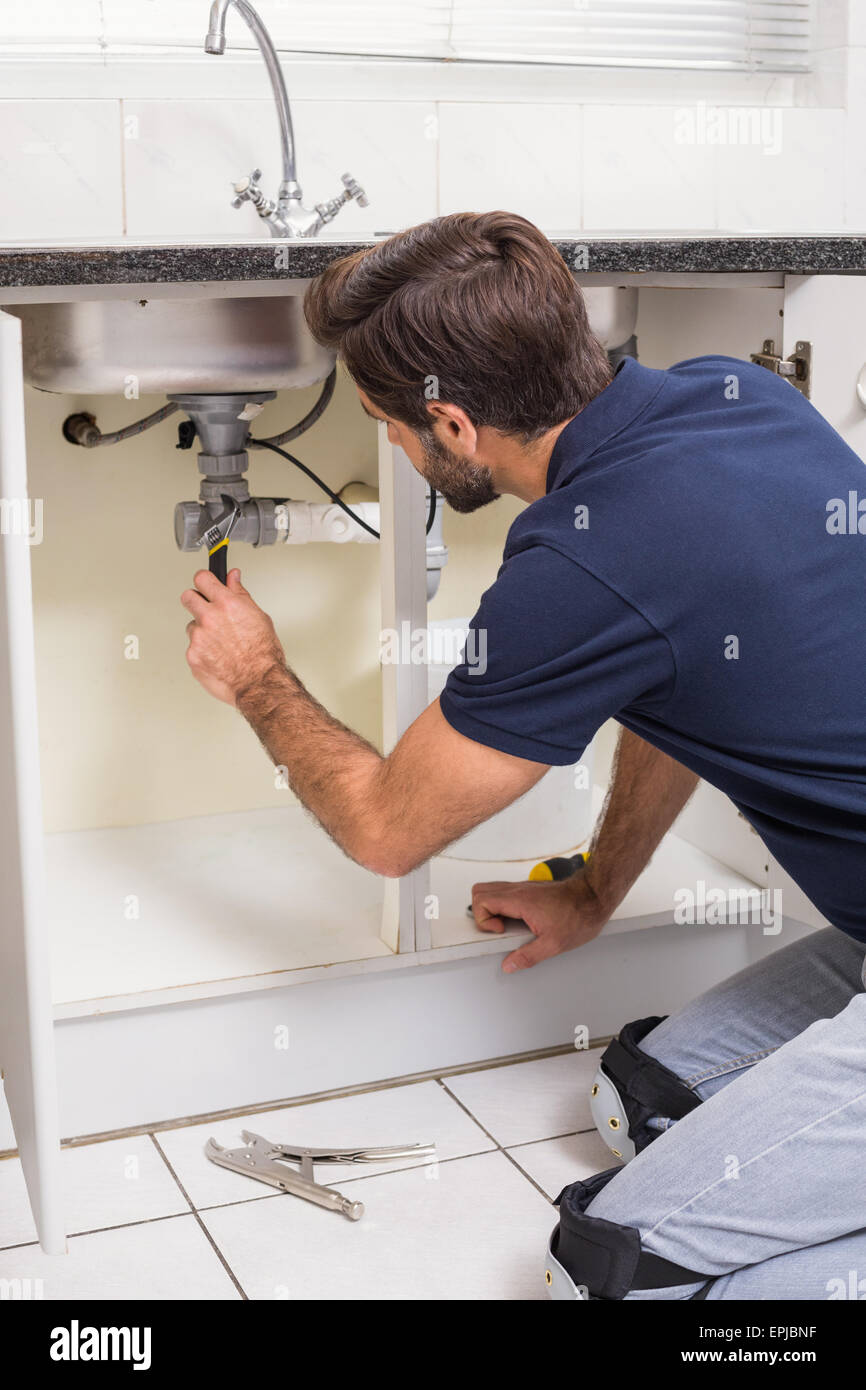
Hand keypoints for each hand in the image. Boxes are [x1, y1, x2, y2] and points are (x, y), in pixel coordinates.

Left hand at [181, 568, 285, 705]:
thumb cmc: (263, 655)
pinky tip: (218, 657)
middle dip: (195, 600)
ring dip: (202, 632)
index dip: (205, 580)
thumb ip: (241, 595)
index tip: (206, 583)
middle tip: (205, 609)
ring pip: (192, 627)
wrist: (258, 683)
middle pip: (187, 597)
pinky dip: (203, 652)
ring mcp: (198, 638)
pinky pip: (193, 648)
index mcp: (227, 604)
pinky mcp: (192, 656)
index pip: (203, 578)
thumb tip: (233, 578)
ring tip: (220, 644)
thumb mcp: (259, 617)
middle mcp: (209, 618)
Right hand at [470, 872, 607, 972]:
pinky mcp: (531, 889)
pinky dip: (504, 905)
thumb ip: (528, 956)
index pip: (482, 900)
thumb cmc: (579, 915)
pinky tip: (520, 921)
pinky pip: (506, 893)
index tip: (501, 932)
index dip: (484, 920)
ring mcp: (524, 887)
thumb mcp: (554, 944)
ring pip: (492, 889)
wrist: (595, 897)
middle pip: (481, 891)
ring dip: (492, 908)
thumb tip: (510, 965)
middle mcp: (519, 890)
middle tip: (499, 928)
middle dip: (482, 912)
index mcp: (520, 900)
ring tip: (508, 926)